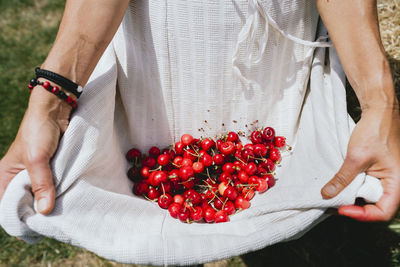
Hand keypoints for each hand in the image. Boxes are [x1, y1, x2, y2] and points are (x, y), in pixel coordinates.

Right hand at [0, 85, 71, 213]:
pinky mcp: (51, 170)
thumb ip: (41, 183)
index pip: (6, 206)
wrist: (56, 110)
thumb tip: (45, 211)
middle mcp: (19, 178)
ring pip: (41, 196)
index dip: (18, 218)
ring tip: (62, 216)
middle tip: (52, 225)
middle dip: (37, 213)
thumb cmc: (38, 131)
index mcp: (5, 176)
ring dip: (50, 203)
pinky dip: (58, 193)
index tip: (34, 230)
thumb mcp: (37, 158)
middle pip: (25, 203)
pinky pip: (53, 186)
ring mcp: (36, 174)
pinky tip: (68, 202)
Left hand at [321, 107, 399, 221]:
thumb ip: (342, 178)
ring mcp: (386, 178)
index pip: (383, 212)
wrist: (380, 113)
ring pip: (369, 197)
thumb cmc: (375, 131)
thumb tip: (327, 194)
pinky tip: (339, 186)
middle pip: (375, 207)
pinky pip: (366, 186)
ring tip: (333, 197)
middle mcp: (395, 184)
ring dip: (352, 198)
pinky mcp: (378, 172)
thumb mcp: (355, 158)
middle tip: (333, 205)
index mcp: (397, 183)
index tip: (342, 209)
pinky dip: (352, 188)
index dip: (362, 214)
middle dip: (354, 208)